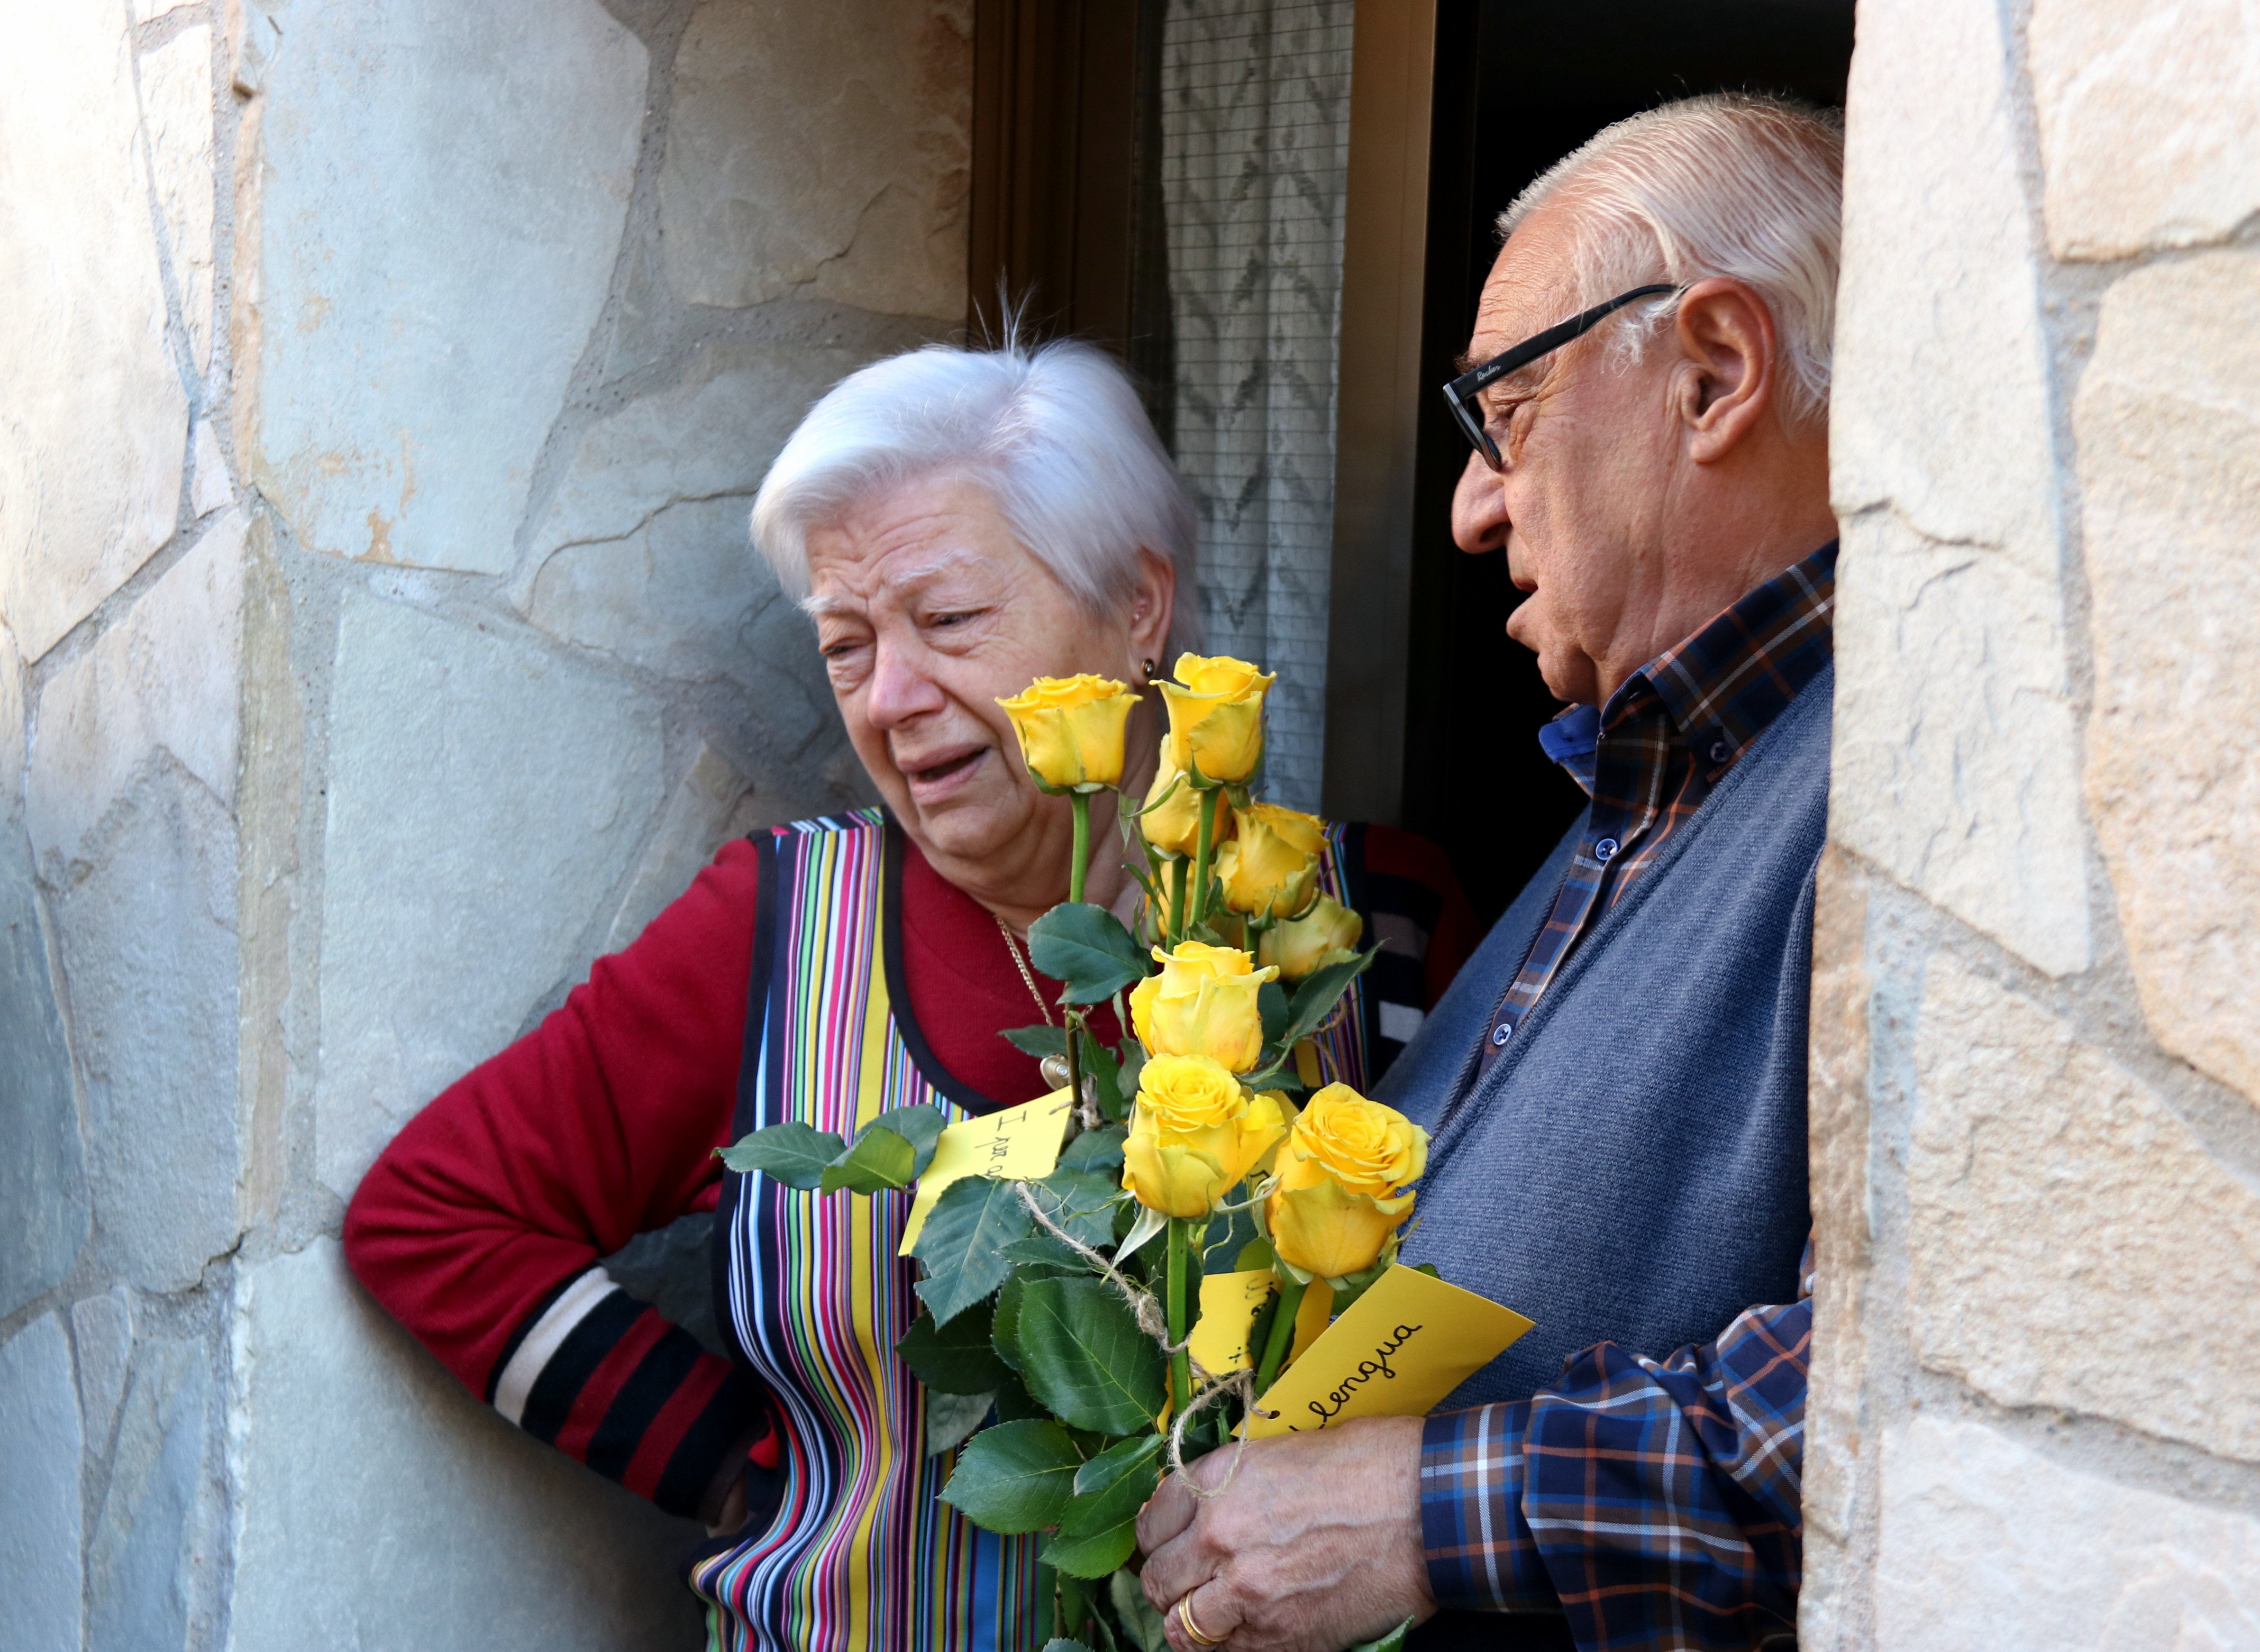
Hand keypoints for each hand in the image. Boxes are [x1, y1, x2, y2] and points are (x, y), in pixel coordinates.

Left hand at [1136, 1416, 1435, 1650]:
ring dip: (1189, 1621)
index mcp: (1218, 1481)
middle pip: (1157, 1578)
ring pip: (1179, 1626)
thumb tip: (1208, 1507)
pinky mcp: (1280, 1637)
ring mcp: (1246, 1592)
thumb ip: (1236, 1484)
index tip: (1169, 1542)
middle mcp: (1219, 1535)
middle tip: (1185, 1582)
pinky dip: (1226, 1648)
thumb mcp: (1285, 1451)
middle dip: (1167, 1582)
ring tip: (1209, 1613)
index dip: (1158, 1536)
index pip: (1151, 1521)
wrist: (1429, 1511)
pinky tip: (1241, 1633)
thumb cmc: (1371, 1467)